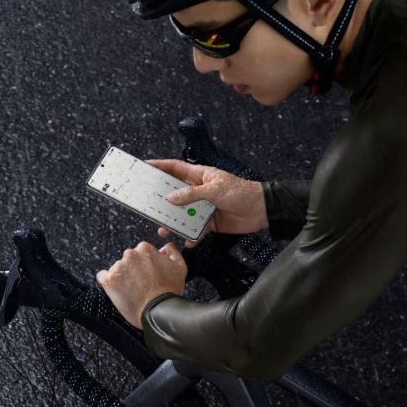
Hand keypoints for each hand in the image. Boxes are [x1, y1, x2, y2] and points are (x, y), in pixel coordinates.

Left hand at [96, 241, 185, 328]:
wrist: (158, 312)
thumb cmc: (169, 291)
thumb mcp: (180, 267)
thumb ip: (172, 251)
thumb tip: (167, 246)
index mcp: (145, 249)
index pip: (141, 251)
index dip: (146, 263)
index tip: (148, 272)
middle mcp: (130, 255)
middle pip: (128, 259)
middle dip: (133, 269)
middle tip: (141, 282)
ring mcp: (118, 267)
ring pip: (117, 268)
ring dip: (122, 276)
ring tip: (132, 289)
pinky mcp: (108, 281)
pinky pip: (102, 277)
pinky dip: (108, 282)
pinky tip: (118, 290)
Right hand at [145, 159, 267, 247]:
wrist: (260, 210)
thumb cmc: (241, 192)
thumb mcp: (214, 189)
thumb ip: (191, 194)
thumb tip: (171, 197)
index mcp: (199, 176)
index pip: (175, 168)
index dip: (160, 166)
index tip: (146, 167)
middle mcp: (198, 190)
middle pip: (175, 193)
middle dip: (161, 199)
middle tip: (147, 204)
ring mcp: (203, 207)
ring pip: (182, 213)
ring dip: (174, 221)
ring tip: (164, 229)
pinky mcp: (209, 222)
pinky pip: (195, 229)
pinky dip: (190, 236)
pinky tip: (187, 241)